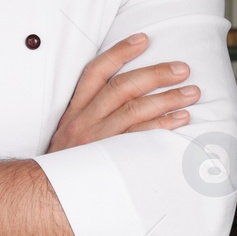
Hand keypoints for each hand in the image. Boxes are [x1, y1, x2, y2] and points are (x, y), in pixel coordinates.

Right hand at [47, 33, 198, 152]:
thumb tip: (125, 95)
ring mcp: (97, 140)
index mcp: (75, 110)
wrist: (45, 196)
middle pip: (123, 87)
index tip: (143, 39)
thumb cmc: (63, 166)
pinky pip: (141, 137)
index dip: (119, 52)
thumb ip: (90, 114)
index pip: (95, 72)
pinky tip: (181, 119)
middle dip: (156, 74)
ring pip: (135, 110)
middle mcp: (84, 121)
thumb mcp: (68, 134)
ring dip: (167, 99)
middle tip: (182, 68)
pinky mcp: (109, 159)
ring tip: (192, 92)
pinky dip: (163, 126)